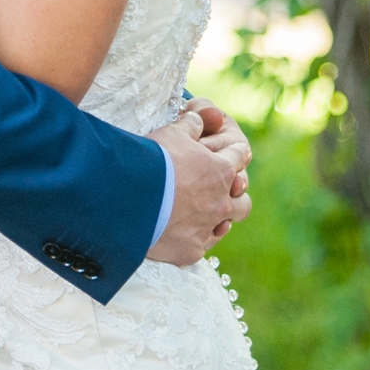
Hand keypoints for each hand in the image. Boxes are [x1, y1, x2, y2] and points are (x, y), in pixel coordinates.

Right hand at [145, 111, 250, 265]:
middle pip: (243, 200)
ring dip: (220, 219)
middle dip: (235, 194)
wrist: (127, 198)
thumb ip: (191, 124)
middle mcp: (220, 202)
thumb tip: (199, 118)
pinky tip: (184, 234)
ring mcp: (206, 229)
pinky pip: (201, 247)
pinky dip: (195, 239)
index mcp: (221, 170)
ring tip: (206, 214)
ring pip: (226, 226)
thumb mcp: (172, 132)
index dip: (234, 152)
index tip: (230, 153)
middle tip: (221, 190)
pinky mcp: (189, 252)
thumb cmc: (152, 160)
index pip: (240, 156)